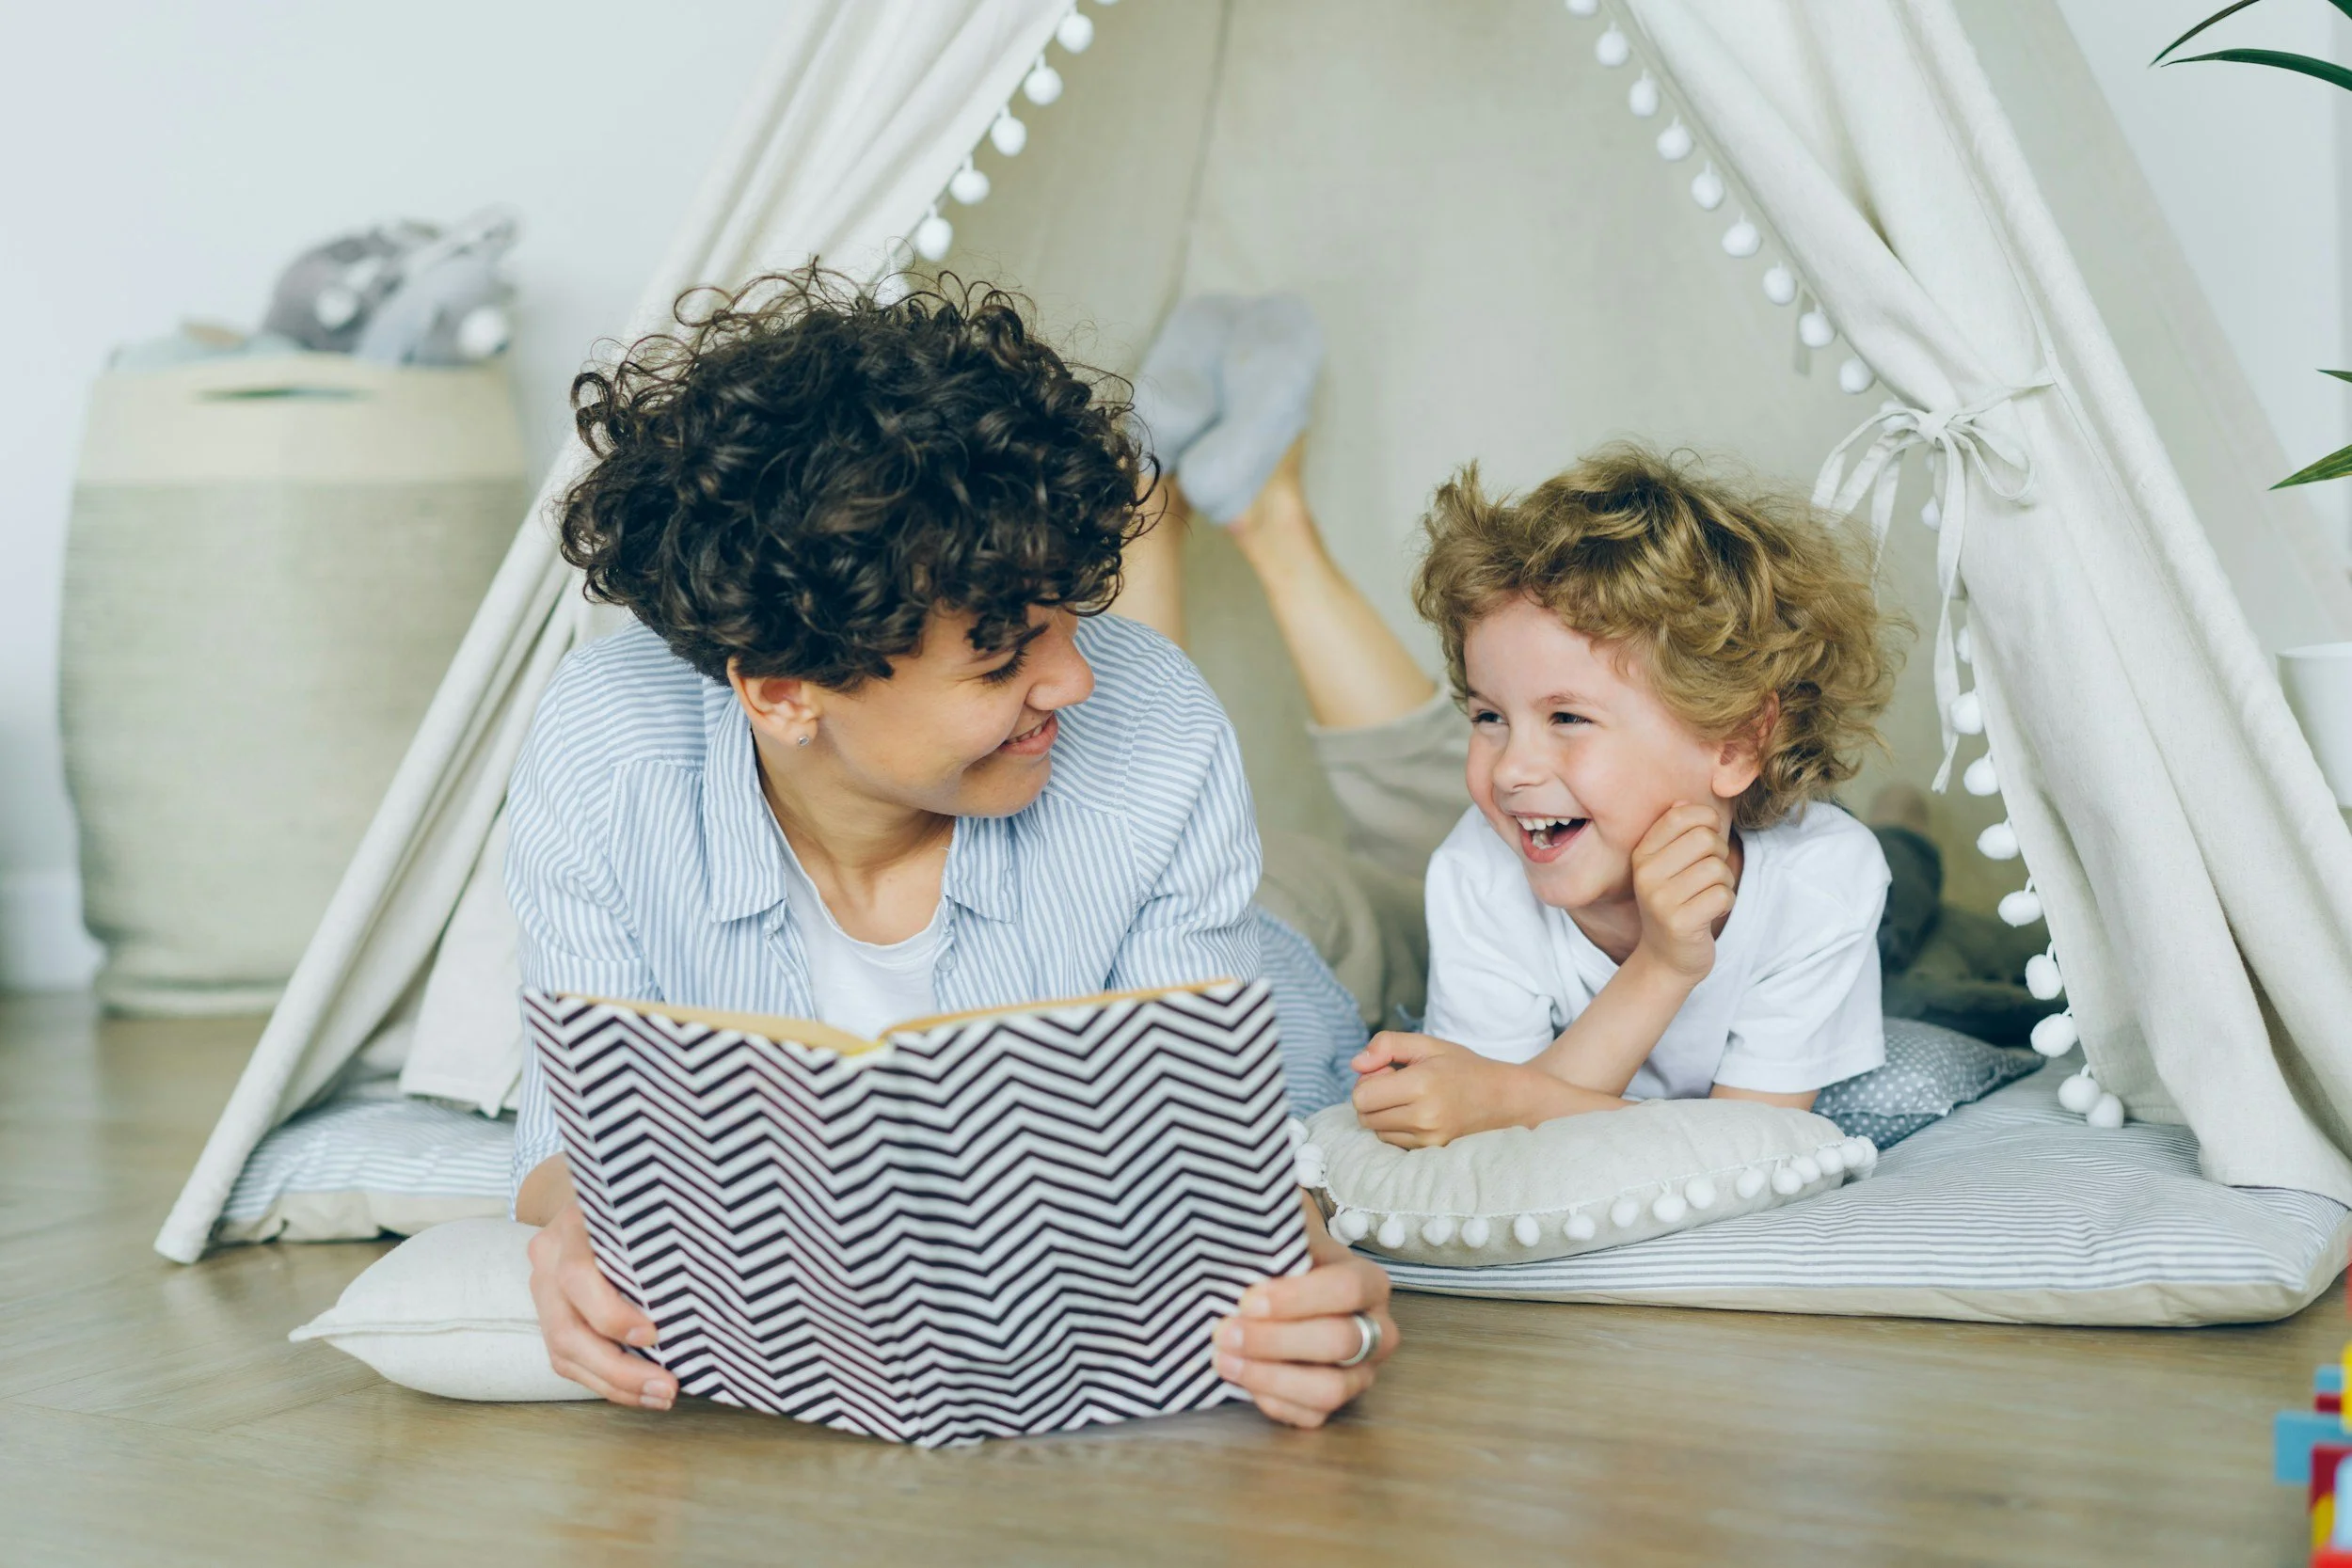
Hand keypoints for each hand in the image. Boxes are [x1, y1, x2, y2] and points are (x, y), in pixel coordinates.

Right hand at [525, 1199, 676, 1409]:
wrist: (586, 1197)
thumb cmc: (633, 1203)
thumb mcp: (644, 1205)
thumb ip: (661, 1235)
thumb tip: (717, 1278)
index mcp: (572, 1224)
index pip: (578, 1276)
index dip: (612, 1314)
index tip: (654, 1335)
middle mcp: (548, 1257)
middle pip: (568, 1329)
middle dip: (619, 1369)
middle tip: (668, 1388)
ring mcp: (541, 1287)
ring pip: (564, 1353)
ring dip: (615, 1384)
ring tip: (660, 1397)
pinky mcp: (547, 1314)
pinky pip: (566, 1359)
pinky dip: (605, 1380)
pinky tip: (639, 1391)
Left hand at [1213, 1207, 1398, 1427]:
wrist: (1276, 1283)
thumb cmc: (1281, 1256)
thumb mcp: (1283, 1230)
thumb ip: (1275, 1229)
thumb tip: (1246, 1229)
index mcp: (1369, 1283)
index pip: (1348, 1289)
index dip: (1297, 1298)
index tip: (1247, 1299)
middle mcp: (1375, 1331)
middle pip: (1339, 1342)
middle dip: (1275, 1340)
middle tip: (1224, 1331)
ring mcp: (1359, 1373)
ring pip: (1329, 1390)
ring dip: (1269, 1376)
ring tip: (1223, 1358)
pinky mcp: (1333, 1403)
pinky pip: (1310, 1417)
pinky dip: (1271, 1400)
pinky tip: (1238, 1377)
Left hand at [1349, 1030, 1552, 1147]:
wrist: (1504, 1099)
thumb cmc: (1462, 1067)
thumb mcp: (1427, 1044)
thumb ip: (1387, 1045)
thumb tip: (1355, 1064)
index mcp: (1421, 1084)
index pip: (1361, 1096)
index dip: (1368, 1080)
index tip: (1388, 1072)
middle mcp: (1424, 1117)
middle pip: (1365, 1116)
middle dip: (1373, 1098)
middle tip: (1399, 1084)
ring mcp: (1429, 1139)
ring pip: (1377, 1132)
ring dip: (1384, 1115)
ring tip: (1412, 1099)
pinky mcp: (1432, 1152)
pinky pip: (1394, 1142)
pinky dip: (1398, 1129)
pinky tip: (1419, 1114)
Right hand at [1629, 801, 1736, 981]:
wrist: (1667, 958)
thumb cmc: (1676, 903)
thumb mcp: (1668, 866)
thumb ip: (1677, 833)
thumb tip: (1685, 800)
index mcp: (1642, 854)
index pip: (1681, 815)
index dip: (1707, 821)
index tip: (1708, 839)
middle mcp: (1646, 874)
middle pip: (1705, 839)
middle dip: (1719, 854)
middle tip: (1710, 874)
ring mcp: (1660, 900)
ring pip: (1717, 868)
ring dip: (1724, 882)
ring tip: (1709, 895)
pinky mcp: (1679, 923)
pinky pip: (1722, 896)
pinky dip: (1726, 903)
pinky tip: (1711, 912)